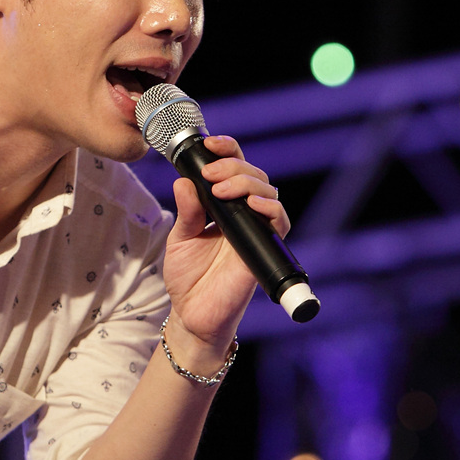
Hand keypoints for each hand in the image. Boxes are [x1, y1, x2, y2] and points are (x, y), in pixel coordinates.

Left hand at [161, 134, 289, 349]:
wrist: (193, 314)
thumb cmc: (188, 277)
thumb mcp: (180, 238)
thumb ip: (187, 211)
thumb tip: (184, 181)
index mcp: (223, 206)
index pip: (233, 168)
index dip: (227, 151)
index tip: (209, 144)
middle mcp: (243, 214)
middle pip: (253, 174)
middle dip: (232, 166)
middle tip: (210, 175)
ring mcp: (255, 230)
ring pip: (268, 191)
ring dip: (246, 182)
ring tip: (220, 190)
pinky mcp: (263, 248)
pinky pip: (279, 221)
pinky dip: (269, 207)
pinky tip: (251, 203)